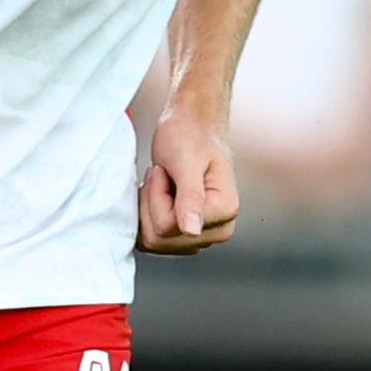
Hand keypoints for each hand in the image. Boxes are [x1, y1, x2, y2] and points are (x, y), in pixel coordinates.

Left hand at [139, 103, 239, 253]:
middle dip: (151, 202)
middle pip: (161, 237)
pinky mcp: (185, 238)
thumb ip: (190, 196)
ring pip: (153, 241)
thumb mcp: (186, 161)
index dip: (158, 196)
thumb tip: (192, 230)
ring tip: (161, 183)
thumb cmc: (189, 136)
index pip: (170, 225)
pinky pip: (151, 241)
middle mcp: (218, 230)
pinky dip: (146, 216)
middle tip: (161, 175)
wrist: (190, 129)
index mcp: (225, 211)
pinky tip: (157, 196)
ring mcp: (201, 237)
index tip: (165, 172)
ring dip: (148, 208)